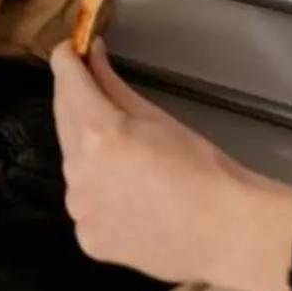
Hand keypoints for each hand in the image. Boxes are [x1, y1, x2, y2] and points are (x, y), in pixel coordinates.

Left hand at [51, 42, 278, 286]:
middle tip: (92, 88)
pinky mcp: (88, 239)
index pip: (66, 82)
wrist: (226, 233)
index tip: (68, 51)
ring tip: (126, 157)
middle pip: (64, 122)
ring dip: (88, 153)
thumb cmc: (203, 169)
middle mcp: (78, 172)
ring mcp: (80, 210)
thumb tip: (92, 57)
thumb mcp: (156, 117)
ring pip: (74, 168)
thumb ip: (113, 85)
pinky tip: (130, 197)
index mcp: (97, 134)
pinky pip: (86, 206)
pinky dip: (100, 195)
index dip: (65, 60)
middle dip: (76, 103)